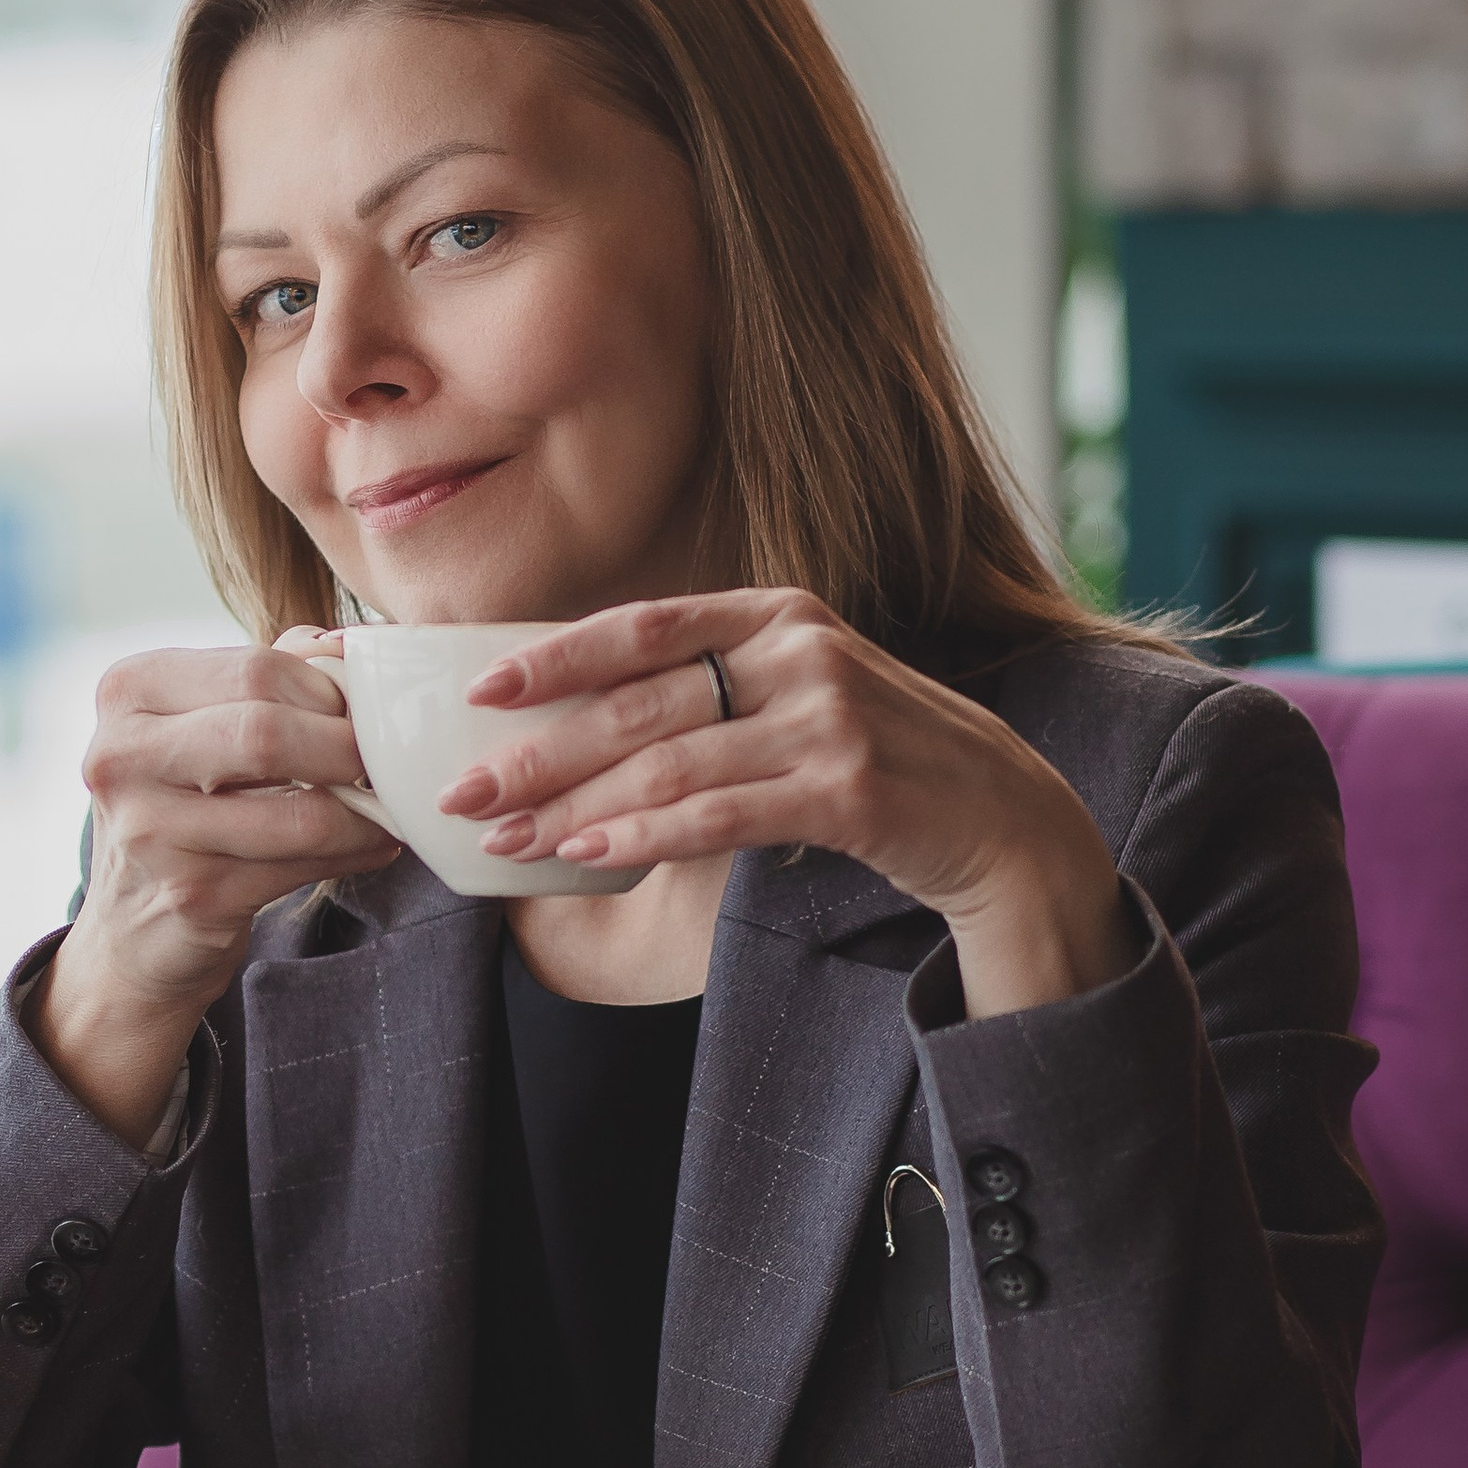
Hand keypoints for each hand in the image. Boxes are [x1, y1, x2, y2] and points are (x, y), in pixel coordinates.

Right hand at [37, 630, 399, 1141]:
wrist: (132, 921)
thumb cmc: (188, 799)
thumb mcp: (206, 720)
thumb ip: (272, 673)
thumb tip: (350, 647)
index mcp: (130, 690)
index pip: (258, 669)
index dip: (328, 691)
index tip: (358, 713)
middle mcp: (123, 756)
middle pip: (269, 733)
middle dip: (347, 748)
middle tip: (382, 760)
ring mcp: (151, 832)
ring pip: (300, 812)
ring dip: (365, 811)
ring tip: (387, 806)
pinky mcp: (191, 896)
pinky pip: (303, 866)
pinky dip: (356, 850)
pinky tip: (370, 842)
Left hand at [437, 591, 1133, 1017]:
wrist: (1005, 817)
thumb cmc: (878, 760)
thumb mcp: (796, 696)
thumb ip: (710, 691)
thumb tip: (577, 726)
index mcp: (776, 613)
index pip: (642, 625)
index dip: (554, 656)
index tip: (477, 689)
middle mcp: (800, 650)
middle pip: (639, 702)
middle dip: (539, 752)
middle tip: (463, 795)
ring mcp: (830, 716)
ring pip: (670, 761)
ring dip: (576, 805)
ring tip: (509, 840)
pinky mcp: (851, 786)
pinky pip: (722, 813)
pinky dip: (647, 834)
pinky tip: (590, 854)